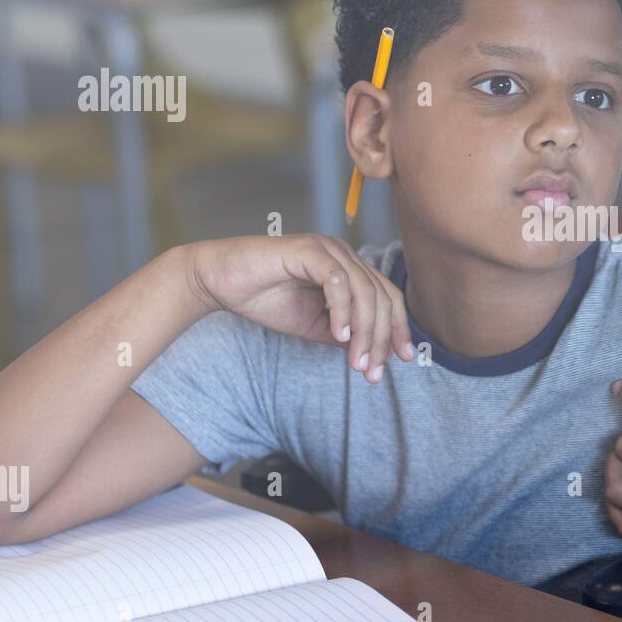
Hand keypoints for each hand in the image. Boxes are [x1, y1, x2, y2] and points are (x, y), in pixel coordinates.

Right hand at [184, 234, 413, 382]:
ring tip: (356, 363)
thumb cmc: (265, 299)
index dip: (398, 329)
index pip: (387, 297)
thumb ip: (346, 335)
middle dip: (382, 338)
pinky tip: (339, 336)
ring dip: (364, 332)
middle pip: (381, 297)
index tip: (402, 360)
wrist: (219, 281)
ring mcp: (328, 249)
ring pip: (364, 291)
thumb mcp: (315, 326)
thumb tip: (379, 354)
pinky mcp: (308, 250)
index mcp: (350, 269)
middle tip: (372, 372)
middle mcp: (344, 255)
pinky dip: (342, 310)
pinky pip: (337, 281)